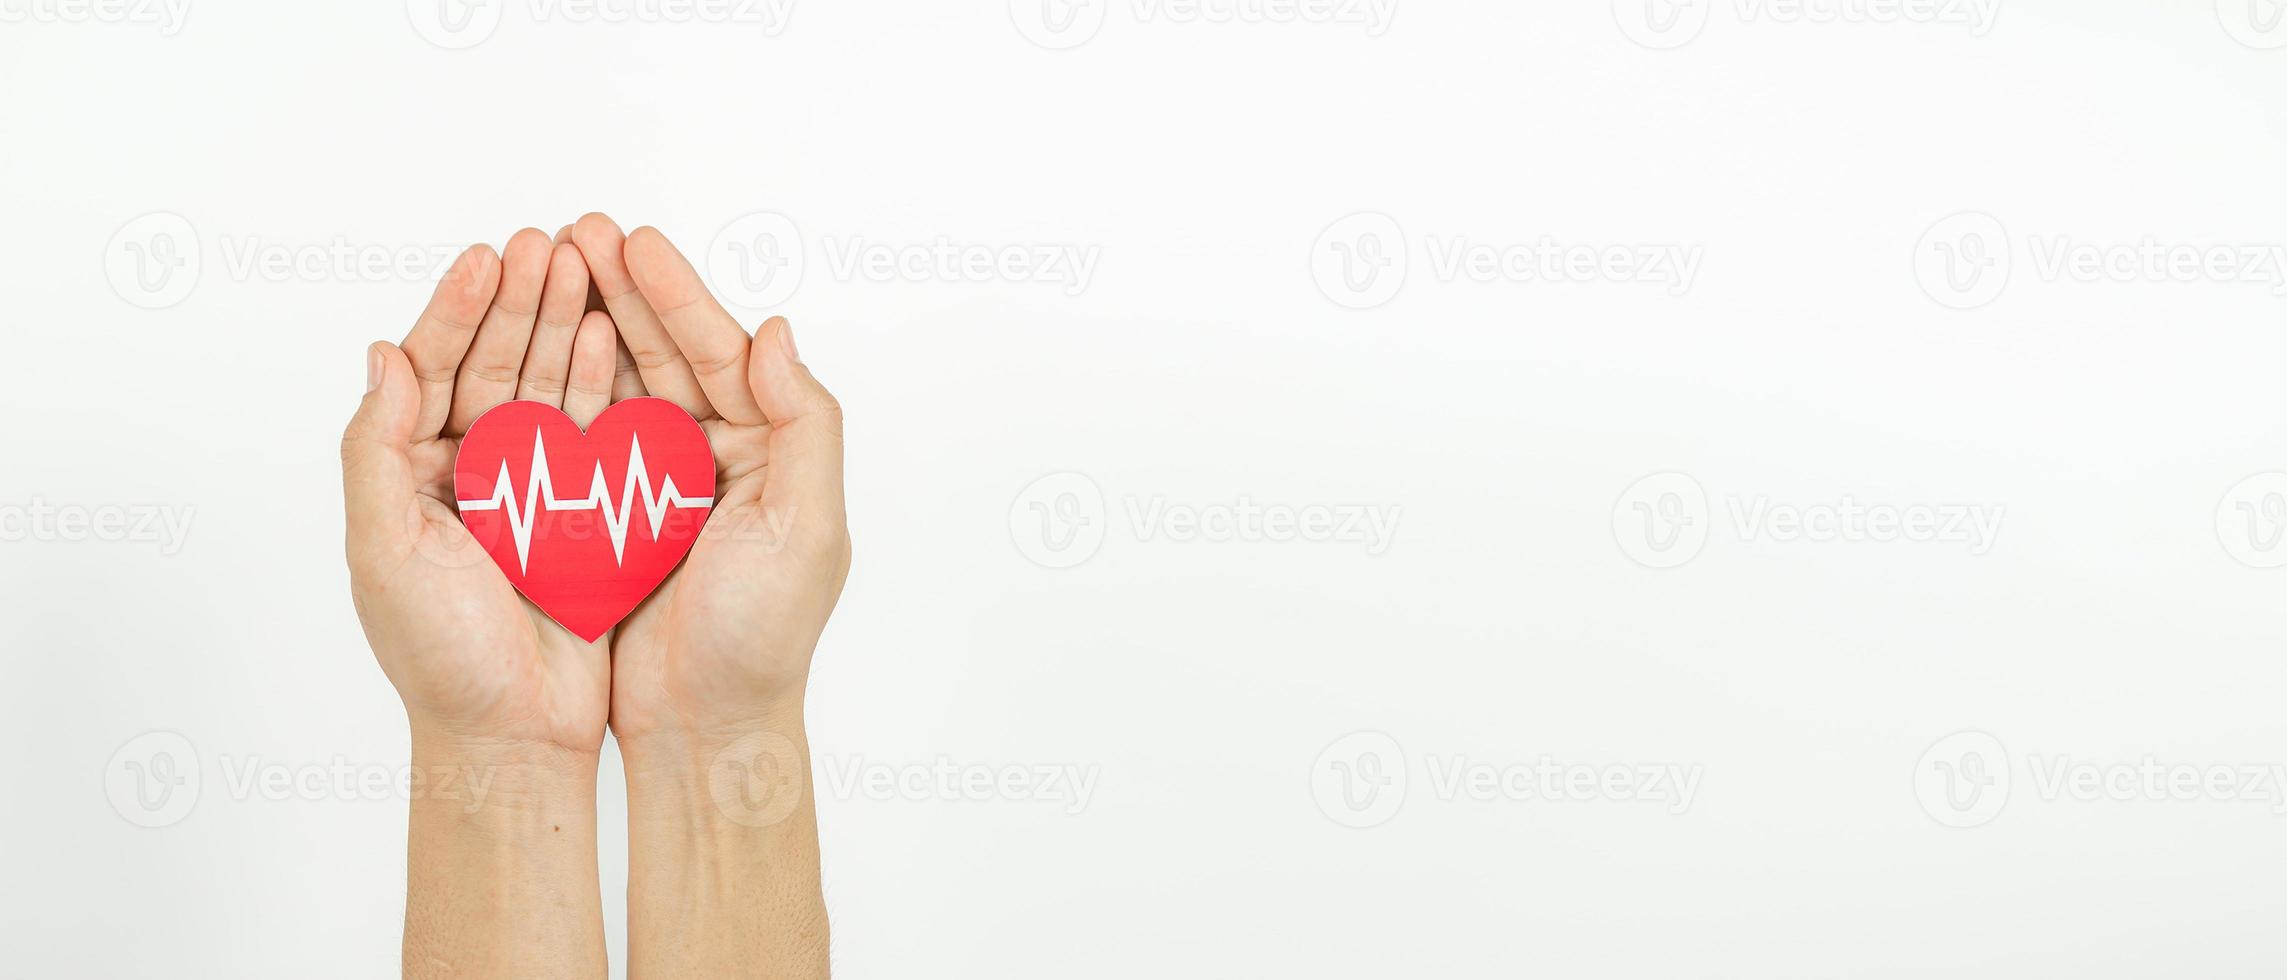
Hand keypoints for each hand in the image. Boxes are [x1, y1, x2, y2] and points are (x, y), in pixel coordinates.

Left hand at [341, 229, 627, 755]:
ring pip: (547, 387)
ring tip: (589, 268)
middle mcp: (469, 475)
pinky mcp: (584, 515)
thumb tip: (381, 356)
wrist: (516, 735)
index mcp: (411, 478)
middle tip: (552, 241)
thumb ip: (376, 450)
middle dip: (523, 301)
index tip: (489, 257)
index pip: (432, 371)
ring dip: (566, 326)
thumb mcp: (383, 550)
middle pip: (496, 365)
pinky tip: (616, 339)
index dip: (459, 311)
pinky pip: (593, 434)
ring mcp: (530, 492)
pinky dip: (603, 383)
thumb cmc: (440, 657)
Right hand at [564, 213, 849, 746]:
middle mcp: (722, 458)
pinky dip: (565, 387)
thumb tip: (776, 333)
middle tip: (577, 229)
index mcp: (773, 451)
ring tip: (548, 265)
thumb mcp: (807, 528)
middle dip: (625, 290)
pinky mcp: (616, 516)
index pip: (722, 353)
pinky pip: (589, 435)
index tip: (634, 240)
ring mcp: (665, 484)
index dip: (677, 295)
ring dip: (589, 322)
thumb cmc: (761, 639)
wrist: (703, 727)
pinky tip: (532, 347)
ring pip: (625, 382)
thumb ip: (805, 424)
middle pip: (669, 354)